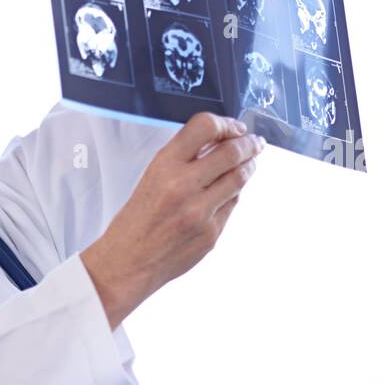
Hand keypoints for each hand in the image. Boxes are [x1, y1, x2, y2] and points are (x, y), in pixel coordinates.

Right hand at [80, 112, 263, 328]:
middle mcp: (184, 185)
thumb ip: (182, 159)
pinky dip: (234, 193)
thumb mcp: (152, 176)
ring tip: (250, 162)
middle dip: (249, 144)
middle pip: (231, 152)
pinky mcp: (212, 233)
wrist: (129, 261)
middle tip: (255, 142)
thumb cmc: (136, 220)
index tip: (235, 127)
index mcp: (164, 165)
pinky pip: (232, 204)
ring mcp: (201, 211)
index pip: (205, 127)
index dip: (226, 123)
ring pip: (239, 178)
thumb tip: (216, 143)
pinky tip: (230, 190)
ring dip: (249, 166)